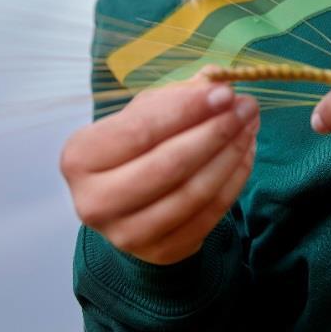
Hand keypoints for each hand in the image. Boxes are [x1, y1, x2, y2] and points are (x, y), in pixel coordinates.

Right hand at [60, 70, 259, 264]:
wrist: (126, 206)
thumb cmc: (134, 148)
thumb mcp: (144, 113)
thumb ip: (177, 95)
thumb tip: (216, 79)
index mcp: (80, 157)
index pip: (140, 130)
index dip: (186, 110)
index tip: (224, 91)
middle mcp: (95, 201)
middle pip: (168, 164)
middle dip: (215, 131)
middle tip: (246, 107)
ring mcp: (127, 234)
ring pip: (193, 192)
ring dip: (230, 154)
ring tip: (250, 126)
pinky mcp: (161, 253)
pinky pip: (209, 215)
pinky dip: (234, 180)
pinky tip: (246, 152)